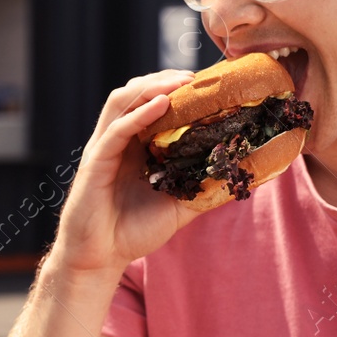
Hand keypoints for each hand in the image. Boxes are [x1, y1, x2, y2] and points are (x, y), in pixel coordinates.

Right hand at [52, 69, 206, 274]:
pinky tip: (162, 105)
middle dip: (165, 79)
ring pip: (122, 101)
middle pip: (136, 93)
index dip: (177, 89)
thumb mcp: (179, 206)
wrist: (100, 258)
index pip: (153, 103)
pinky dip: (138, 114)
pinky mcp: (95, 162)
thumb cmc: (133, 232)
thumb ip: (205, 188)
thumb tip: (242, 176)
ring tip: (180, 83)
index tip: (207, 83)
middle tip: (196, 77)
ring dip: (151, 86)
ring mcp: (104, 148)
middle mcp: (118, 140)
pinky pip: (116, 130)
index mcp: (135, 145)